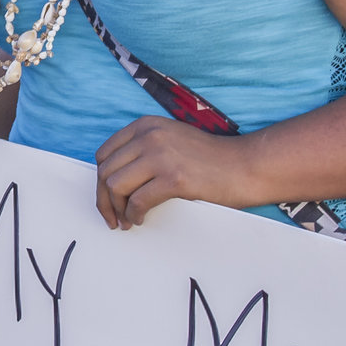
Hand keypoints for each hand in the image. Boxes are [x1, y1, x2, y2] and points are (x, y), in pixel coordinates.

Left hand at [91, 115, 247, 230]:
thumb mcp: (170, 140)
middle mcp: (149, 136)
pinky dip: (134, 215)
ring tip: (126, 221)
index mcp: (145, 125)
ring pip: (115, 186)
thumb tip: (111, 177)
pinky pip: (137, 201)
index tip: (107, 199)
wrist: (244, 165)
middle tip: (113, 218)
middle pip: (105, 172)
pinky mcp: (173, 178)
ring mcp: (161, 156)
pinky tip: (140, 219)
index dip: (100, 181)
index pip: (104, 154)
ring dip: (117, 209)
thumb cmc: (209, 159)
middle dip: (104, 200)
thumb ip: (143, 149)